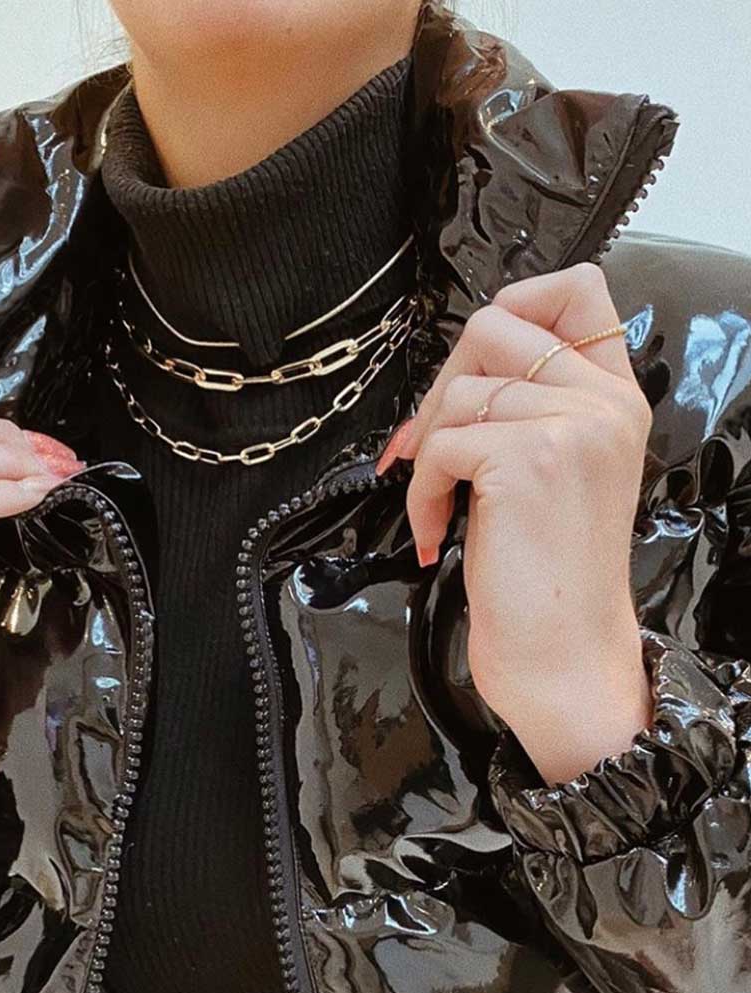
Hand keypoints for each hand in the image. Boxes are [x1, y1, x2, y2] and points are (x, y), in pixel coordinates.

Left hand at [375, 263, 654, 780]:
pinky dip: (422, 493)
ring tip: (441, 507)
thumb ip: (536, 408)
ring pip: (461, 388)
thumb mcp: (561, 473)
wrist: (562, 654)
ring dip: (429, 452)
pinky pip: (441, 444)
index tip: (478, 366)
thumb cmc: (549, 579)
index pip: (579, 291)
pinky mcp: (526, 458)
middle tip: (431, 446)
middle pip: (496, 323)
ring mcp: (570, 425)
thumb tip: (462, 370)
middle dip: (442, 381)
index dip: (515, 303)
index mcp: (617, 400)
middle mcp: (604, 403)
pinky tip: (438, 533)